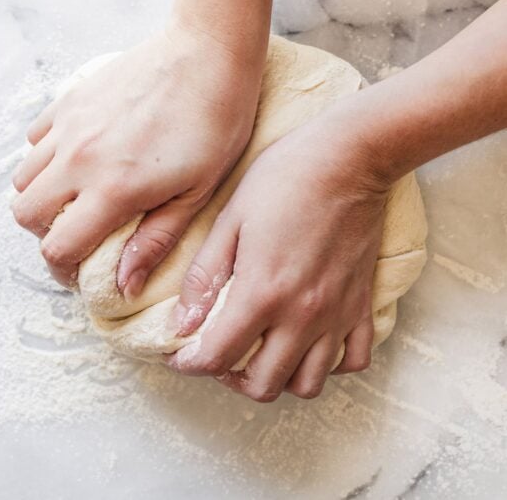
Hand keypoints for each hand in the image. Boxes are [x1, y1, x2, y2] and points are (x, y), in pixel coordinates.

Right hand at [12, 24, 263, 293]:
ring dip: (45, 197)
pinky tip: (81, 158)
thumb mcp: (196, 193)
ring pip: (24, 178)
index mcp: (114, 189)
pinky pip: (35, 139)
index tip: (86, 268)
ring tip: (80, 197)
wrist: (209, 54)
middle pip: (26, 214)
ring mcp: (70, 126)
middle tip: (82, 233)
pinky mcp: (71, 100)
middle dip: (49, 234)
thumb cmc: (217, 124)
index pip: (57, 247)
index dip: (66, 269)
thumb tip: (125, 283)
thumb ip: (155, 240)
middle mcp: (80, 158)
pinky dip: (47, 158)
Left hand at [167, 119, 389, 401]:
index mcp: (262, 292)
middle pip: (263, 385)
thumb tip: (181, 324)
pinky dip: (329, 364)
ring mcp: (336, 313)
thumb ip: (204, 277)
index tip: (181, 356)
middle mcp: (302, 315)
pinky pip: (354, 359)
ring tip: (262, 353)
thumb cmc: (284, 180)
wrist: (348, 159)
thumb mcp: (230, 220)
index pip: (218, 356)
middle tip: (219, 354)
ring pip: (309, 383)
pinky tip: (309, 342)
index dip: (190, 364)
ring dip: (278, 378)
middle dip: (230, 378)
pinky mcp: (361, 303)